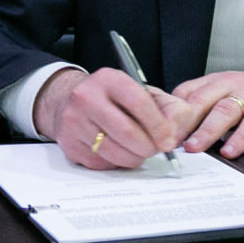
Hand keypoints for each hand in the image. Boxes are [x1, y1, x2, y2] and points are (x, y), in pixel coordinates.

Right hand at [33, 67, 195, 170]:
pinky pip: (102, 163)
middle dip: (148, 147)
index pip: (138, 103)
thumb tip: (174, 134)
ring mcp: (74, 121)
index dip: (158, 126)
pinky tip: (118, 150)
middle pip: (126, 132)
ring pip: (115, 152)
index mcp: (109, 79)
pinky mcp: (69, 144)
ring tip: (139, 150)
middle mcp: (86, 97)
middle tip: (156, 150)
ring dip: (134, 158)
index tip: (168, 141)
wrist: (74, 101)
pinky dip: (117, 162)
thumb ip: (170, 109)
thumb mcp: (146, 93)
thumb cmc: (116, 99)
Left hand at [169, 70, 243, 158]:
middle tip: (168, 140)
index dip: (170, 112)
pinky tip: (231, 151)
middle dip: (182, 122)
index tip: (157, 131)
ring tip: (194, 147)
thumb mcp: (228, 97)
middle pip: (201, 100)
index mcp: (217, 82)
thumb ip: (205, 109)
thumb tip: (175, 131)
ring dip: (207, 130)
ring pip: (225, 110)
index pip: (186, 93)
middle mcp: (232, 84)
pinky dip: (241, 138)